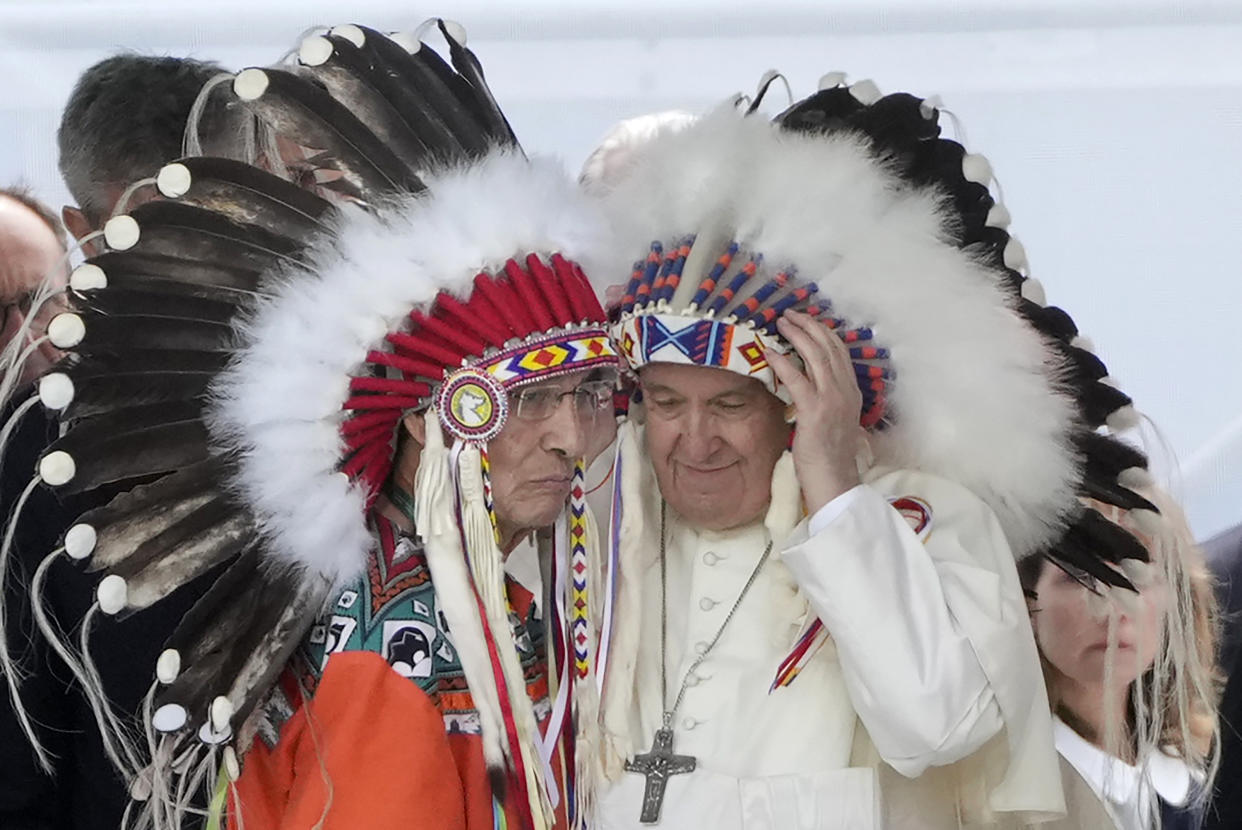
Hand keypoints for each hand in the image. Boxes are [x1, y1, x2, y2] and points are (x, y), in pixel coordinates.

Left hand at [765, 310, 863, 514]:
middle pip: (828, 346)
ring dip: (796, 335)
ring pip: (815, 356)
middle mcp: (845, 390)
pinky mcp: (814, 411)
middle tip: (788, 315)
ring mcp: (831, 399)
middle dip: (808, 325)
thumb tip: (809, 380)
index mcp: (851, 391)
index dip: (822, 331)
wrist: (834, 479)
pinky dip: (782, 362)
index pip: (839, 351)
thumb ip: (828, 396)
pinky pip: (796, 378)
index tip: (805, 320)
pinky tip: (769, 352)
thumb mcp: (835, 418)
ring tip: (780, 324)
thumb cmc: (830, 453)